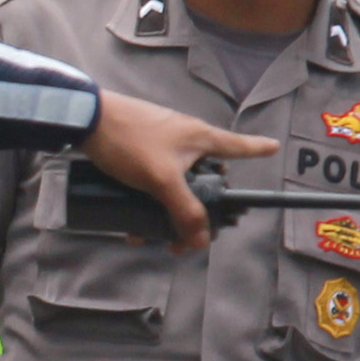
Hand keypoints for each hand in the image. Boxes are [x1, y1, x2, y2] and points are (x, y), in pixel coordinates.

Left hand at [84, 92, 275, 249]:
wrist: (86, 120)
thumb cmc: (130, 142)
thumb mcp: (162, 181)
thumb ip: (184, 210)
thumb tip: (202, 240)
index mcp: (200, 137)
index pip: (238, 146)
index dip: (257, 149)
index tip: (273, 147)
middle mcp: (186, 137)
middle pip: (205, 174)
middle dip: (198, 207)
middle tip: (188, 234)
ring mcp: (162, 142)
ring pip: (175, 182)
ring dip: (167, 211)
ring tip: (150, 236)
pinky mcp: (140, 148)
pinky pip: (153, 180)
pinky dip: (148, 201)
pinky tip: (131, 223)